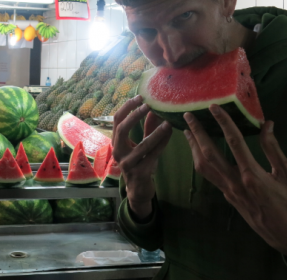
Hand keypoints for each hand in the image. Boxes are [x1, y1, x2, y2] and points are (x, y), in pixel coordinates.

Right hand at [112, 96, 172, 220]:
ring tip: (167, 122)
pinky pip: (152, 156)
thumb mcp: (141, 144)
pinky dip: (162, 144)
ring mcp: (127, 163)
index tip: (139, 97)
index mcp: (117, 142)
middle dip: (134, 115)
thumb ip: (146, 128)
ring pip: (141, 145)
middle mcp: (118, 152)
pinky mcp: (139, 172)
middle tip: (147, 105)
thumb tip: (154, 109)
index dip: (126, 107)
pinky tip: (169, 135)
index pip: (117, 120)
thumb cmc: (140, 163)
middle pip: (122, 129)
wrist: (138, 189)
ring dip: (155, 132)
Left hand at [183, 104, 286, 258]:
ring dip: (193, 146)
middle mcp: (234, 181)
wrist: (285, 234)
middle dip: (197, 133)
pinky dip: (199, 160)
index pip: (234, 142)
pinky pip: (208, 175)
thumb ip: (273, 149)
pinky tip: (197, 150)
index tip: (214, 107)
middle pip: (209, 153)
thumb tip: (267, 125)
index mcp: (252, 174)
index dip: (223, 123)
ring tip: (187, 130)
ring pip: (203, 166)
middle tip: (188, 115)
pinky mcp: (226, 195)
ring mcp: (227, 190)